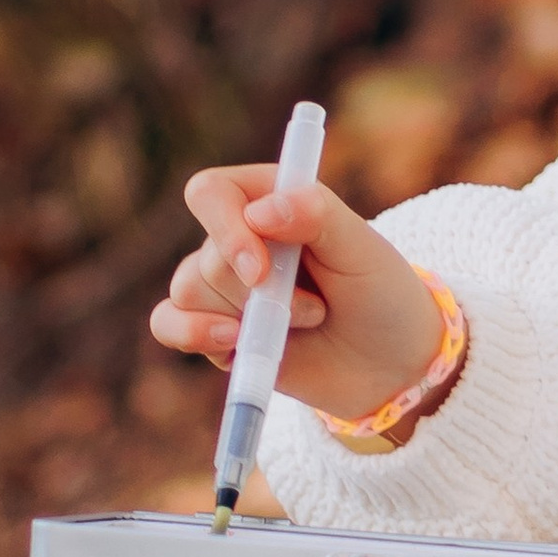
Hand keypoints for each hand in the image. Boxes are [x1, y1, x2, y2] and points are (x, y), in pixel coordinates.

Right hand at [152, 158, 446, 423]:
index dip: (226, 230)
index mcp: (267, 199)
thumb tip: (259, 213)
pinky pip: (167, 323)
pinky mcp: (214, 332)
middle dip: (260, 294)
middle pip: (205, 258)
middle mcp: (236, 238)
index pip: (210, 194)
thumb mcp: (362, 249)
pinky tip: (233, 345)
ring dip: (246, 319)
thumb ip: (317, 216)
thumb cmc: (380, 292)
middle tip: (316, 308)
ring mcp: (222, 287)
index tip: (262, 270)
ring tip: (303, 325)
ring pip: (189, 292)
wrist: (390, 363)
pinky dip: (191, 334)